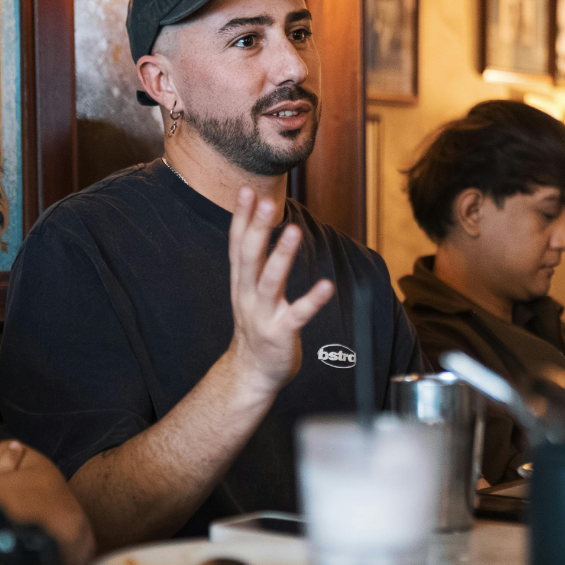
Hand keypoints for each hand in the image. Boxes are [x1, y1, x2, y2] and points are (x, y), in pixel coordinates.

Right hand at [223, 186, 333, 393]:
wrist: (251, 373)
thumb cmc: (256, 327)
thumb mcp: (248, 291)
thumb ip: (254, 262)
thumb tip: (259, 223)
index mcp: (240, 282)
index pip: (237, 244)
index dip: (241, 218)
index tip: (246, 191)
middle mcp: (246, 295)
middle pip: (249, 256)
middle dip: (256, 228)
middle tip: (265, 201)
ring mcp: (262, 315)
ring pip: (270, 281)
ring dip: (281, 255)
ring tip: (293, 231)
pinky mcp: (280, 333)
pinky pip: (298, 315)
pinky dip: (312, 300)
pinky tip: (327, 286)